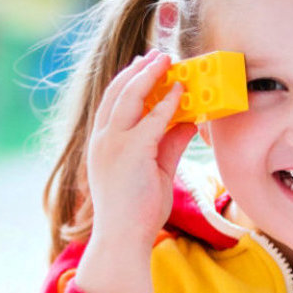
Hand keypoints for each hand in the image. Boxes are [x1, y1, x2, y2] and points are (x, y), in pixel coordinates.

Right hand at [86, 50, 197, 245]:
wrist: (123, 238)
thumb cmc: (137, 210)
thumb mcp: (156, 171)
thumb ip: (169, 144)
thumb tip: (189, 122)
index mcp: (103, 144)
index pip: (113, 103)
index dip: (128, 81)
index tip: (144, 65)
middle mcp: (103, 140)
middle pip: (118, 93)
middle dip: (138, 71)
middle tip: (158, 55)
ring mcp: (113, 144)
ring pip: (129, 98)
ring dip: (149, 75)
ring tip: (166, 60)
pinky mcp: (130, 152)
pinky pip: (152, 119)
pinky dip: (167, 102)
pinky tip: (180, 90)